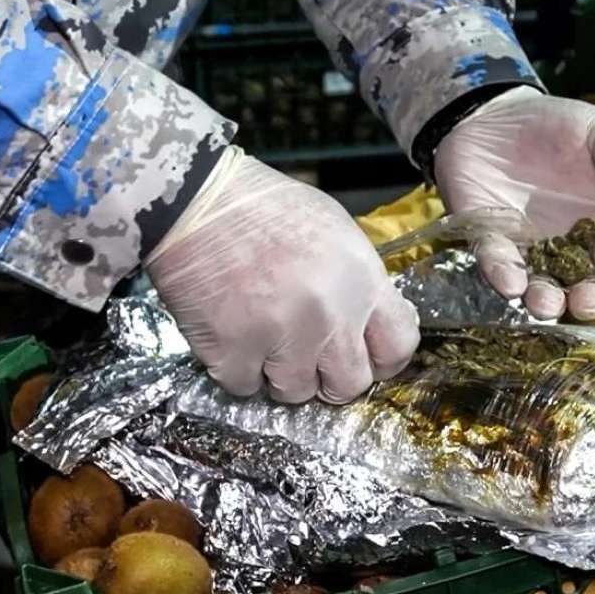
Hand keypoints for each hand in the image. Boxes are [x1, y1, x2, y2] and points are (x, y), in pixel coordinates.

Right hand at [144, 147, 419, 402]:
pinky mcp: (234, 353)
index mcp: (361, 282)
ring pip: (296, 392)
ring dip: (279, 373)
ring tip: (263, 338)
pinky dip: (236, 369)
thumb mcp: (335, 232)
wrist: (196, 200)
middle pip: (350, 384)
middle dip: (330, 376)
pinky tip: (232, 336)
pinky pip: (245, 387)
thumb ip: (356, 283)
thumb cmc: (265, 208)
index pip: (398, 347)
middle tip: (308, 356)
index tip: (362, 355)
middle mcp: (330, 318)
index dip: (381, 358)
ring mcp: (281, 340)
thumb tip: (364, 323)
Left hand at [434, 86, 594, 319]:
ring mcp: (524, 245)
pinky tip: (510, 284)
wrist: (497, 113)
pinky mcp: (485, 236)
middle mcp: (563, 244)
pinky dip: (501, 274)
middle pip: (579, 284)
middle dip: (584, 299)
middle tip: (586, 303)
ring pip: (535, 284)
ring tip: (546, 305)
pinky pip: (493, 260)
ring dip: (542, 299)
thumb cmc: (559, 126)